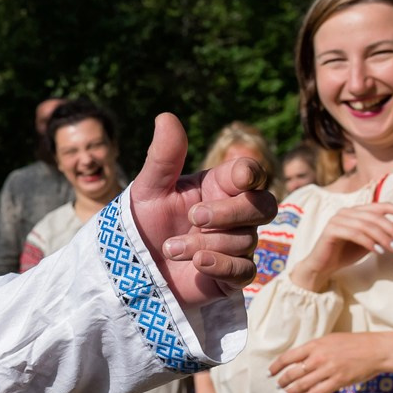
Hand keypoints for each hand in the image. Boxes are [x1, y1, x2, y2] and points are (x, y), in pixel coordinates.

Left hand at [127, 114, 276, 305]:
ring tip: (170, 248)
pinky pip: (244, 270)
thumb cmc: (142, 223)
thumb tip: (166, 116)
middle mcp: (234, 214)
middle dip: (230, 212)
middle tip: (194, 217)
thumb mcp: (148, 189)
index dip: (251, 174)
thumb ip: (163, 157)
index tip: (239, 178)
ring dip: (205, 244)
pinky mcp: (232, 276)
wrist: (129, 268)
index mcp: (218, 187)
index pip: (251, 174)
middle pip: (263, 206)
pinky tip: (196, 263)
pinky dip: (221, 266)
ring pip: (246, 240)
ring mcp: (236, 245)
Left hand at [270, 332, 392, 392]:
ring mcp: (328, 370)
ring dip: (290, 392)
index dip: (275, 367)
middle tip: (278, 386)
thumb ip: (312, 349)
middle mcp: (318, 358)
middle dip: (282, 382)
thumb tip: (297, 358)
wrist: (375, 350)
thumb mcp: (328, 340)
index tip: (270, 373)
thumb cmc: (352, 343)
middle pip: (292, 373)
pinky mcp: (338, 381)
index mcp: (314, 345)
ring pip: (302, 385)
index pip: (287, 357)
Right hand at [287, 203, 392, 292]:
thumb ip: (383, 234)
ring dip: (381, 237)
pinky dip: (368, 242)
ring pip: (365, 225)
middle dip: (390, 229)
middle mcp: (346, 212)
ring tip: (391, 248)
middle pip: (374, 216)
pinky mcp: (330, 230)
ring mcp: (336, 219)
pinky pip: (354, 233)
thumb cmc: (347, 252)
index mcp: (356, 211)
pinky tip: (377, 251)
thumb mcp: (371, 241)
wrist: (324, 266)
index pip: (380, 206)